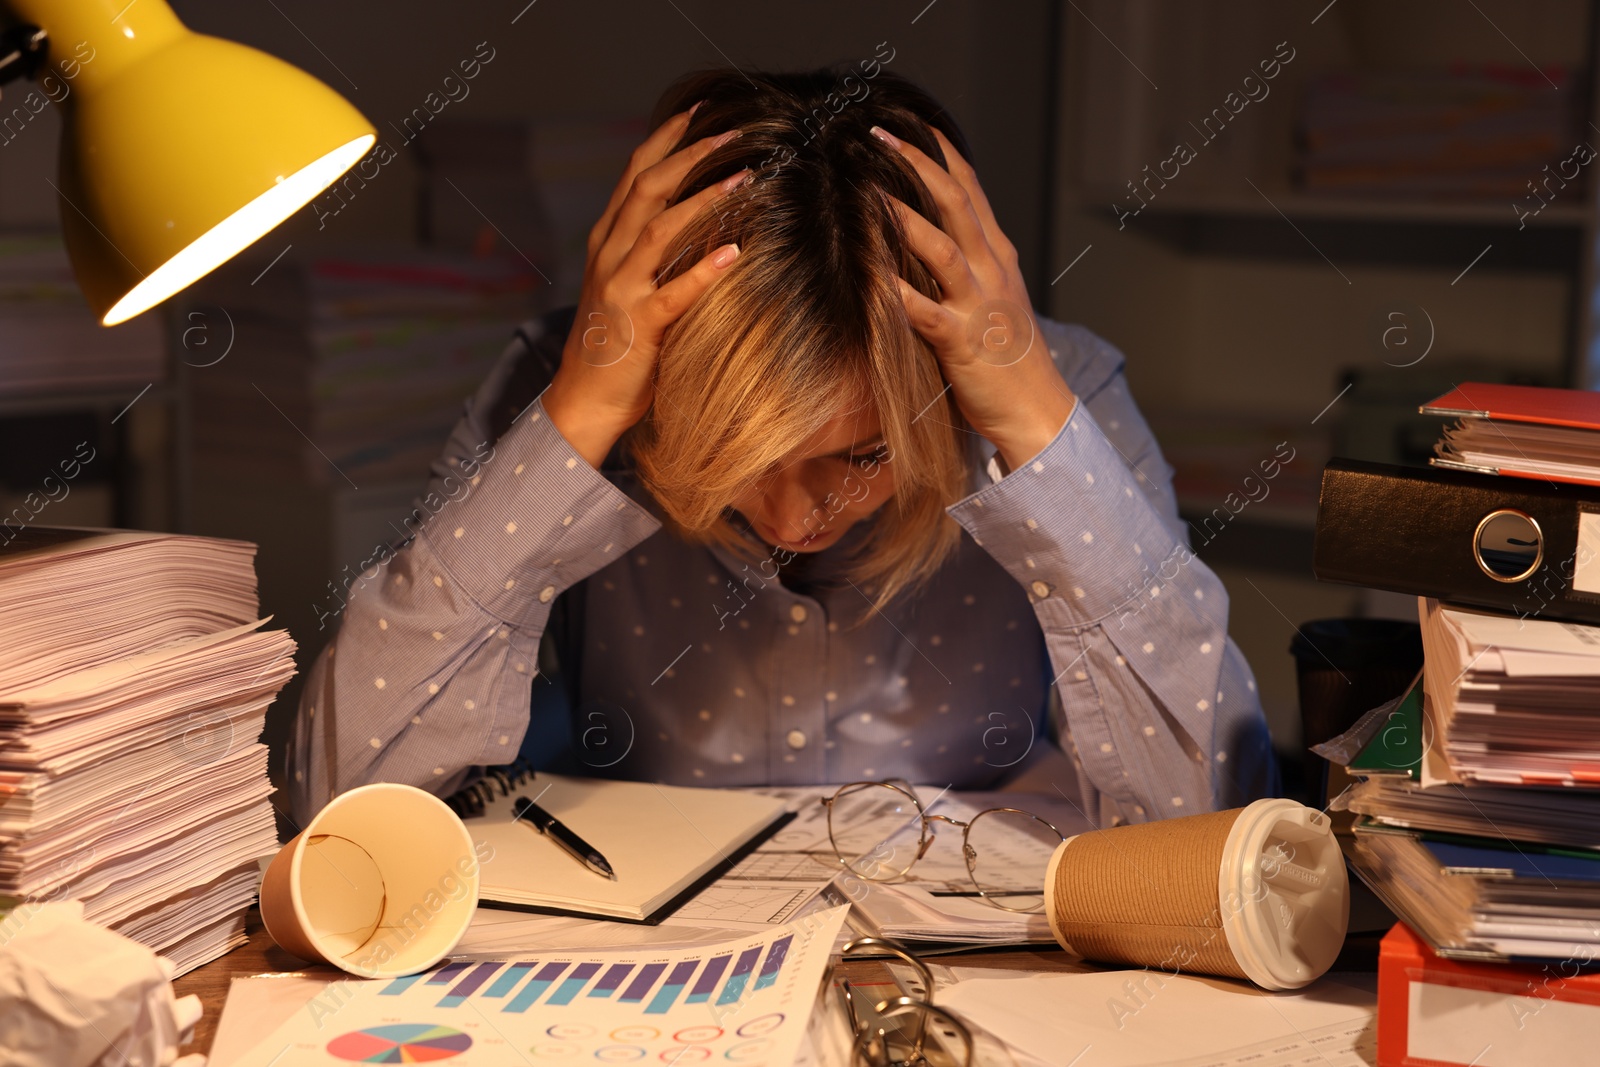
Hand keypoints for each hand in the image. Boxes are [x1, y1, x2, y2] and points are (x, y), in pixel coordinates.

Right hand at [542, 105, 749, 467]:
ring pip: (660, 229)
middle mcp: (609, 255)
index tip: (701, 112)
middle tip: (733, 134)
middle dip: (691, 156)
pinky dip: (705, 269)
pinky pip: (675, 290)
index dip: (666, 139)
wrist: (583, 401)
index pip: (635, 174)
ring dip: (705, 200)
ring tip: (746, 180)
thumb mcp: (630, 287)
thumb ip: (653, 253)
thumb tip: (700, 220)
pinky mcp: (638, 324)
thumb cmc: (616, 346)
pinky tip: (736, 252)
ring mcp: (620, 288)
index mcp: (607, 241)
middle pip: (647, 188)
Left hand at [871, 125, 1075, 473]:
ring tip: (868, 191)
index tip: (913, 122)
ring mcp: (980, 305)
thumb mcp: (996, 298)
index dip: (942, 153)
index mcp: (998, 257)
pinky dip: (896, 292)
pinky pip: (924, 311)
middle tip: (879, 135)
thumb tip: (933, 236)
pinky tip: (867, 276)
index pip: (971, 189)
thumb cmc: (1009, 360)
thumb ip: (970, 264)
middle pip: (956, 203)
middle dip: (918, 165)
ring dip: (905, 218)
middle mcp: (992, 271)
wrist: (1039, 411)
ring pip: (943, 248)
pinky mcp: (963, 342)